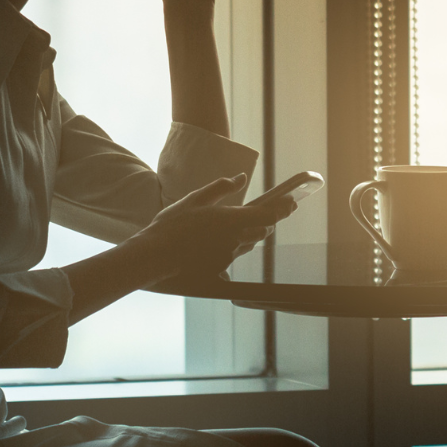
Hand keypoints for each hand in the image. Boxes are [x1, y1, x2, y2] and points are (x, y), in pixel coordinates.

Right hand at [129, 174, 297, 282]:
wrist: (155, 257)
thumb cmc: (173, 225)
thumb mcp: (195, 199)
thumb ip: (221, 187)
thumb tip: (240, 177)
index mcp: (231, 219)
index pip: (269, 215)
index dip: (283, 209)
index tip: (292, 203)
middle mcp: (235, 239)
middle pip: (262, 231)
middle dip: (267, 223)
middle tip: (271, 214)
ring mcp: (228, 256)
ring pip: (249, 244)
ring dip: (251, 235)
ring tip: (243, 227)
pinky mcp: (221, 269)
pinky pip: (233, 257)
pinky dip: (231, 249)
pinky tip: (218, 245)